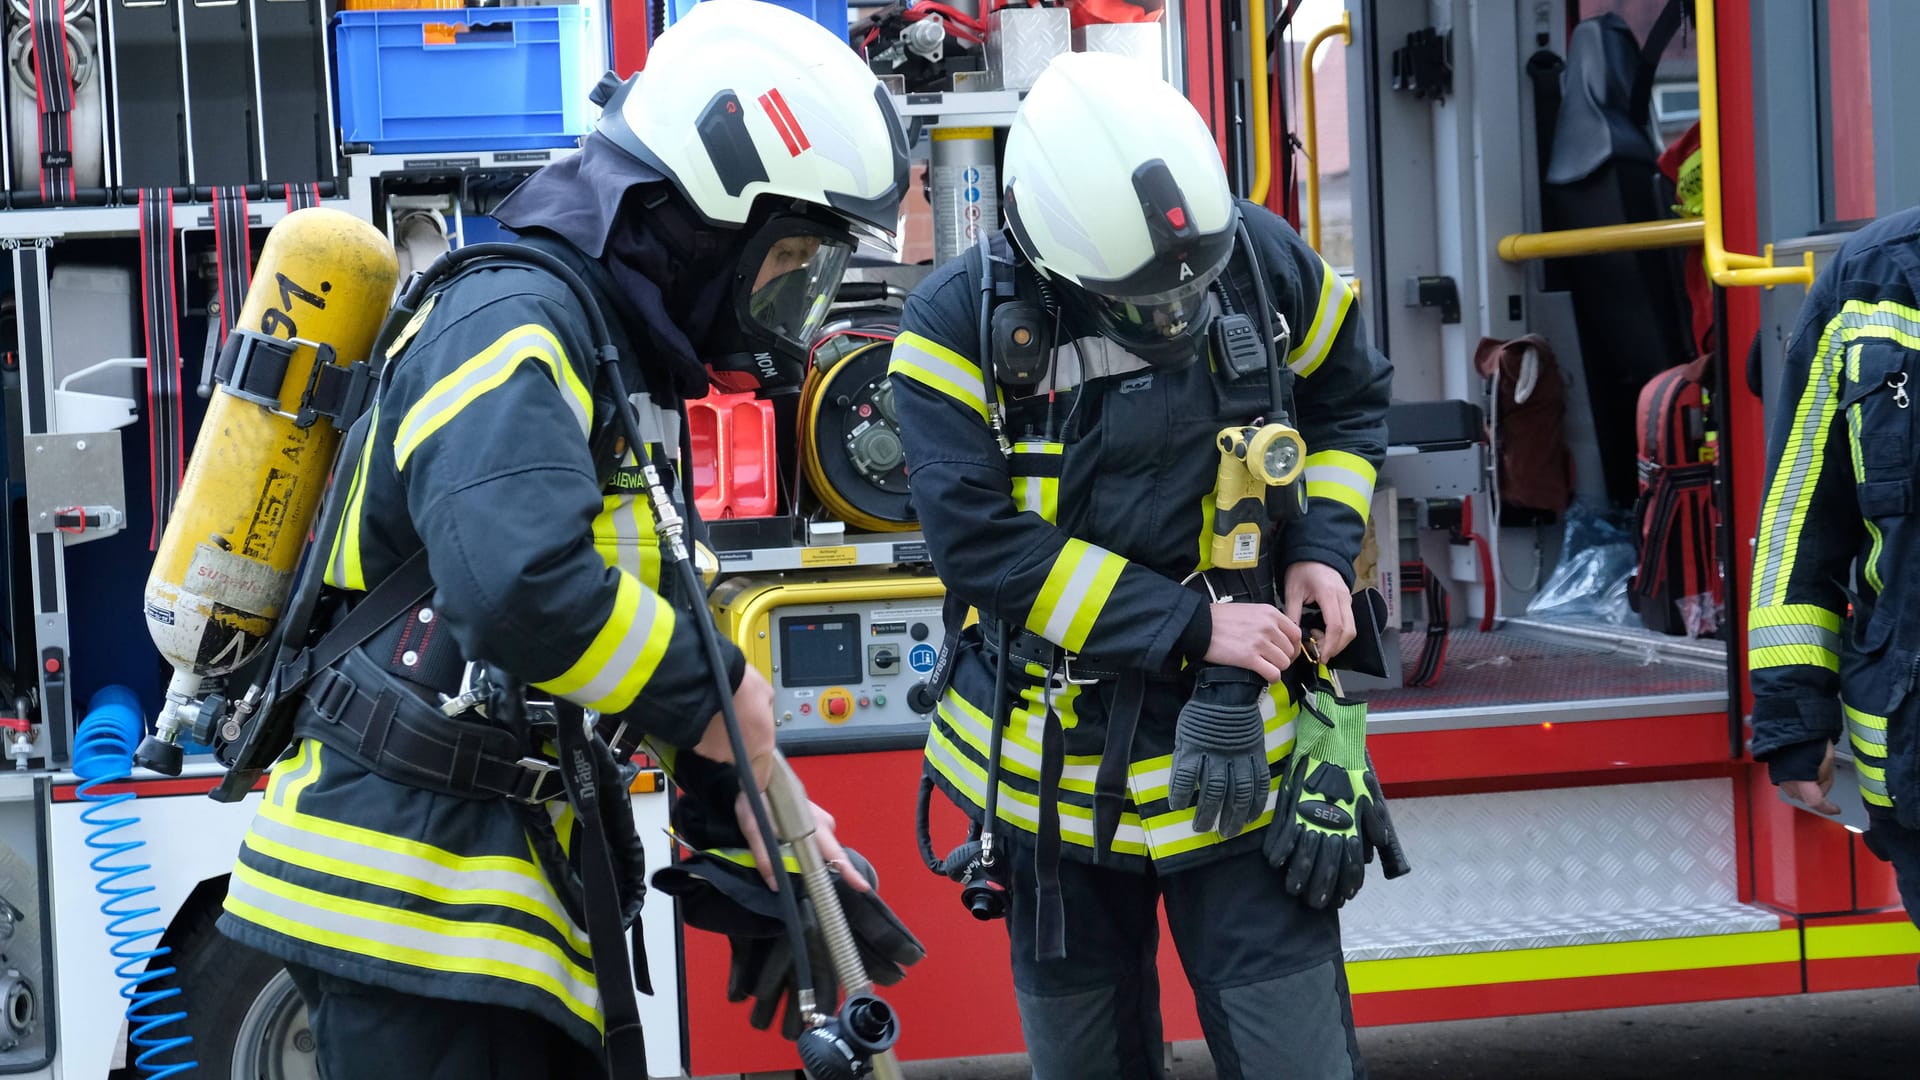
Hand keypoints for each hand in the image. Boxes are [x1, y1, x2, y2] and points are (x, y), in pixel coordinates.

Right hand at [693, 664, 775, 791]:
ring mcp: (715, 752)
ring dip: (721, 734)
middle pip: (739, 756)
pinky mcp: (696, 746)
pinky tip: (707, 714)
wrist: (703, 679)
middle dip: (738, 740)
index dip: (758, 775)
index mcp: (761, 745)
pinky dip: (706, 730)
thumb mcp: (766, 693)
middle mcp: (737, 754)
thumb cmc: (737, 683)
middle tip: (737, 719)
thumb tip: (761, 713)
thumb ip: (766, 712)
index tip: (756, 771)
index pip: (761, 778)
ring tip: (719, 712)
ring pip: (720, 747)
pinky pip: (704, 740)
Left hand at [733, 793, 873, 893]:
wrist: (758, 772)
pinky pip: (821, 836)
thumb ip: (764, 857)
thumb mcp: (753, 829)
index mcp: (810, 825)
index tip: (862, 886)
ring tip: (794, 856)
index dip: (849, 872)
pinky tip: (794, 843)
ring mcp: (820, 815)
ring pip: (826, 844)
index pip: (835, 854)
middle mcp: (821, 820)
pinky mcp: (816, 813)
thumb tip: (775, 884)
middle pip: (833, 852)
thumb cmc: (756, 797)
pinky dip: (813, 844)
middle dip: (829, 867)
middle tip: (816, 882)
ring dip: (816, 854)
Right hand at [1204, 601, 1301, 681]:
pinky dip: (1272, 678)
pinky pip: (1273, 674)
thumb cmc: (1220, 618)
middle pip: (1291, 651)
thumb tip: (1278, 637)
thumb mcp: (1250, 610)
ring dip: (1277, 668)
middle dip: (1284, 659)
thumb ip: (1267, 621)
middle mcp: (1268, 627)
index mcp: (1270, 613)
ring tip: (1266, 668)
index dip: (1293, 646)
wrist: (1199, 624)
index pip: (1296, 633)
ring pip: (1284, 663)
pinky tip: (1265, 676)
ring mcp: (1260, 643)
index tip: (1287, 652)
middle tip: (1274, 662)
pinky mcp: (1250, 658)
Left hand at [1284, 561, 1354, 662]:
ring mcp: (1348, 599)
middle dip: (1336, 647)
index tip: (1321, 656)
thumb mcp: (1292, 591)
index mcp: (1328, 594)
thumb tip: (1292, 636)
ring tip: (1318, 642)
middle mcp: (1343, 597)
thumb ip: (1292, 614)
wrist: (1315, 553)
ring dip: (1338, 641)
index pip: (1336, 625)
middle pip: (1349, 630)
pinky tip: (1323, 633)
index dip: (1330, 644)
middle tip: (1320, 655)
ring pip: (1352, 628)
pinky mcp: (1347, 601)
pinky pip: (1349, 622)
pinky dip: (1339, 633)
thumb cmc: (1302, 570)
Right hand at [1782, 742, 1840, 815]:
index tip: (1835, 809)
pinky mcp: (1776, 774)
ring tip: (1812, 766)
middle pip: (1809, 798)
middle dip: (1820, 789)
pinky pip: (1791, 784)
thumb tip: (1823, 782)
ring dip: (1809, 785)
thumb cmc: (1806, 738)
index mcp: (1801, 782)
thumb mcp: (1827, 757)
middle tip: (1824, 771)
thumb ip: (1826, 775)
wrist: (1785, 726)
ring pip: (1800, 792)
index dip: (1828, 807)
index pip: (1816, 802)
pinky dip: (1799, 780)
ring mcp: (1780, 780)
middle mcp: (1788, 784)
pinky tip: (1803, 767)